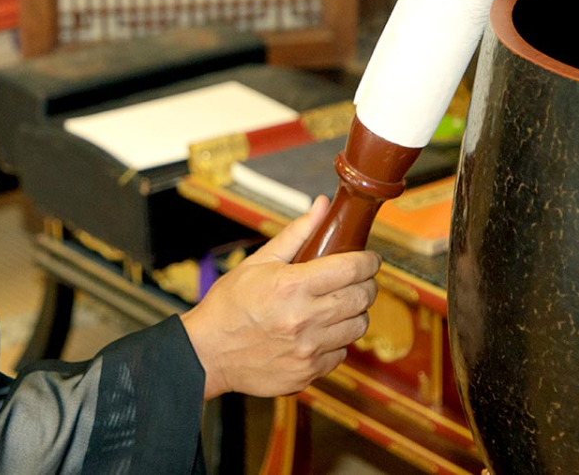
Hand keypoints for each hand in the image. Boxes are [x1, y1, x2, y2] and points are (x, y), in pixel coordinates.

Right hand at [180, 196, 379, 399]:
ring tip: (337, 306)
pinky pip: (341, 353)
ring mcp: (308, 348)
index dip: (369, 261)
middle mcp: (304, 318)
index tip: (370, 259)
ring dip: (354, 313)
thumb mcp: (259, 262)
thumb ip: (296, 234)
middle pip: (362, 298)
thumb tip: (323, 205)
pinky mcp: (308, 372)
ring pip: (358, 327)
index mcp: (292, 285)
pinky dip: (337, 340)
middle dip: (367, 284)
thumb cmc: (230, 303)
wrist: (208, 352)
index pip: (351, 268)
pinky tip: (319, 332)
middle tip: (358, 280)